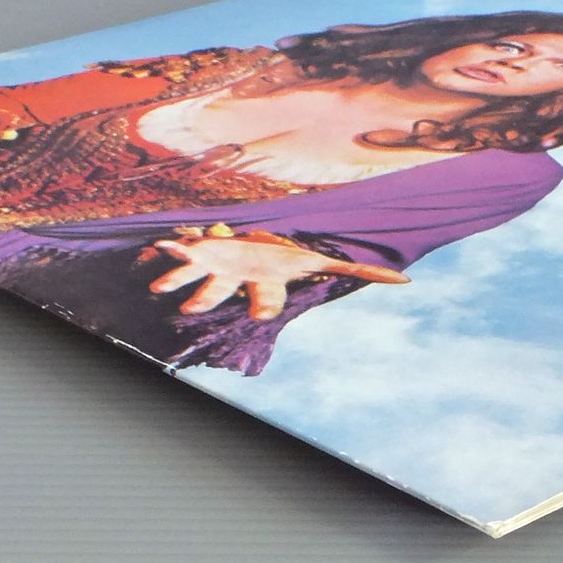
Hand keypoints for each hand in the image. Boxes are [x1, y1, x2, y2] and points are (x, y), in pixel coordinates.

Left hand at [146, 229, 409, 319]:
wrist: (250, 256)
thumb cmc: (284, 262)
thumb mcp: (320, 263)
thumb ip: (359, 272)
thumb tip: (407, 282)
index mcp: (262, 285)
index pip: (265, 300)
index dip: (262, 306)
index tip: (258, 315)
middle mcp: (233, 282)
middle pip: (219, 295)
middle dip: (205, 301)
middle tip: (191, 311)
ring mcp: (211, 268)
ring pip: (189, 277)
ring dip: (173, 281)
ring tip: (157, 288)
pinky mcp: (197, 251)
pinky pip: (178, 250)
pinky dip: (166, 249)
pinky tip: (155, 246)